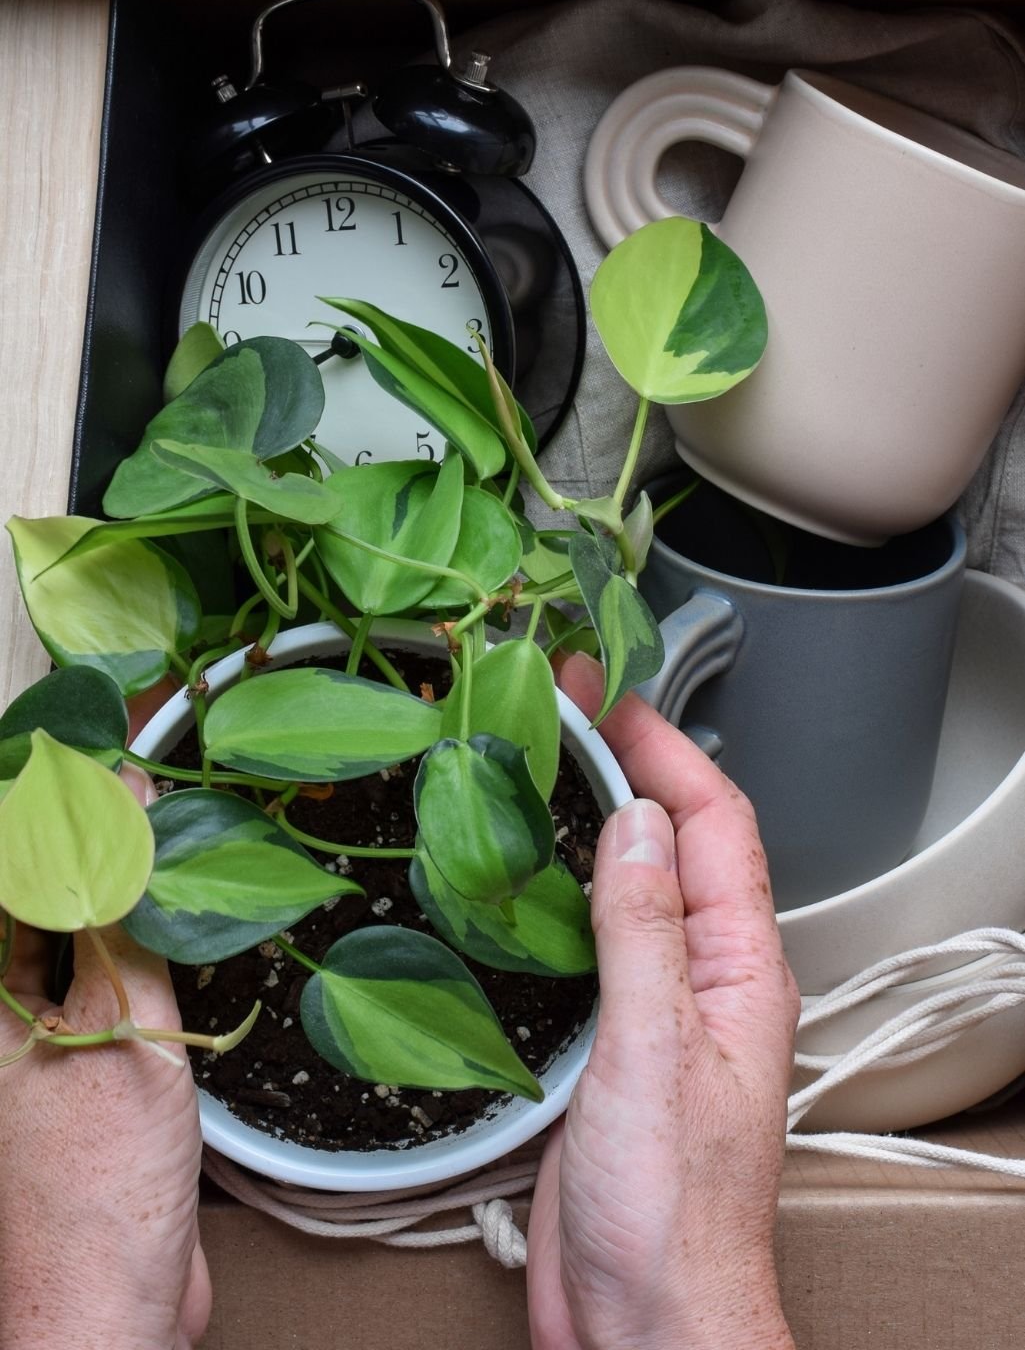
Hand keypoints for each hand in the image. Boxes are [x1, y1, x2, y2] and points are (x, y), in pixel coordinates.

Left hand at [0, 763, 209, 1349]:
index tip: (97, 754)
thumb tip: (122, 808)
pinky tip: (185, 927)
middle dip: (90, 842)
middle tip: (147, 789)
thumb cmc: (98, 1188)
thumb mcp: (120, 1027)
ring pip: (78, 940)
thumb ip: (122, 914)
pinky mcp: (89, 1074)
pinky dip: (146, 949)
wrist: (114, 1309)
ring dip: (123, 892)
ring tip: (175, 843)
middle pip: (40, 900)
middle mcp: (5, 1015)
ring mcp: (44, 1044)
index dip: (50, 807)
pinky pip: (110, 988)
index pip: (17, 874)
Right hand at [528, 653, 798, 1349]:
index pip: (716, 820)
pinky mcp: (608, 1038)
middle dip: (625, 763)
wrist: (645, 1321)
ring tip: (535, 764)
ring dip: (587, 817)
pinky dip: (555, 887)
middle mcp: (705, 977)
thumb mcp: (656, 1054)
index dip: (663, 746)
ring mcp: (656, 1005)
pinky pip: (589, 937)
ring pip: (628, 881)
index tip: (604, 693)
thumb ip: (647, 931)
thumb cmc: (676, 1217)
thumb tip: (637, 825)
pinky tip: (514, 877)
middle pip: (674, 837)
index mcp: (741, 969)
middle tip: (561, 708)